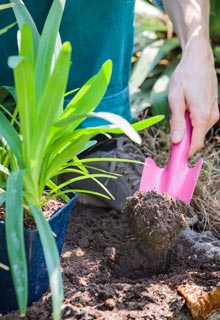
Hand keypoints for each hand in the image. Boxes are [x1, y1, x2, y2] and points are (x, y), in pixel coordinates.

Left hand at [168, 36, 218, 156]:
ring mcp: (214, 112)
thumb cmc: (185, 76)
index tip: (174, 156)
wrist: (198, 59)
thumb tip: (176, 140)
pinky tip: (186, 107)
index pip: (195, 144)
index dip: (185, 152)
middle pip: (196, 138)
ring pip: (199, 130)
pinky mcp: (213, 108)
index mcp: (202, 116)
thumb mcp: (175, 98)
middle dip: (183, 137)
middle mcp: (211, 117)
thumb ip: (176, 121)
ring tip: (179, 110)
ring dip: (187, 127)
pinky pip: (202, 122)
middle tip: (172, 123)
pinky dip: (192, 121)